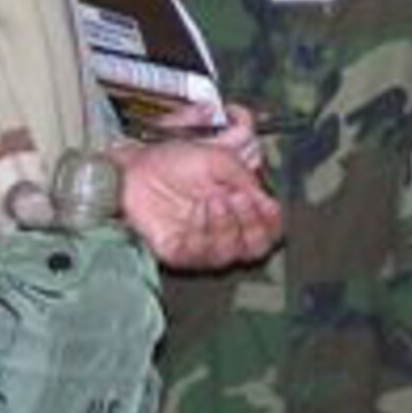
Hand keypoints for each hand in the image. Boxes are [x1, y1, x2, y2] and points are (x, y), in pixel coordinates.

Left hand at [115, 137, 282, 270]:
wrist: (138, 162)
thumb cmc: (178, 159)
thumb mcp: (219, 158)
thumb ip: (245, 177)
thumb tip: (266, 199)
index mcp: (241, 211)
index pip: (270, 230)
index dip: (272, 221)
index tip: (265, 202)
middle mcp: (225, 232)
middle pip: (255, 249)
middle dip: (252, 225)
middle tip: (239, 198)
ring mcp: (201, 245)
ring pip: (227, 254)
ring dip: (226, 225)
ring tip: (214, 199)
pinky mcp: (177, 251)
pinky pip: (197, 254)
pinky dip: (201, 232)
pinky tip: (197, 210)